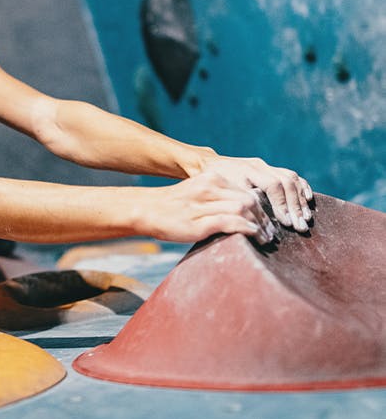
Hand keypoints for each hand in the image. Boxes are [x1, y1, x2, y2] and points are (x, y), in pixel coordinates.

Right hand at [147, 170, 291, 244]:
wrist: (145, 210)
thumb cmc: (173, 207)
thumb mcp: (198, 194)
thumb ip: (219, 198)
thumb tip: (246, 211)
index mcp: (211, 180)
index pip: (247, 191)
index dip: (264, 207)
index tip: (270, 221)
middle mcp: (209, 188)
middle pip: (249, 199)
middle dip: (266, 217)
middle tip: (272, 232)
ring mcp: (203, 204)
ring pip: (243, 209)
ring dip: (260, 225)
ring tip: (265, 238)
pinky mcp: (199, 222)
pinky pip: (230, 222)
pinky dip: (247, 229)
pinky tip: (254, 235)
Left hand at [199, 156, 313, 230]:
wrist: (208, 165)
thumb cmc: (212, 184)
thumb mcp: (222, 193)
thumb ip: (240, 202)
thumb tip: (256, 219)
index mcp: (247, 170)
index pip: (273, 185)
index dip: (282, 204)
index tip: (287, 222)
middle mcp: (259, 165)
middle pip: (286, 182)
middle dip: (295, 205)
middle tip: (301, 225)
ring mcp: (266, 165)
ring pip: (291, 178)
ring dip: (300, 198)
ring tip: (306, 217)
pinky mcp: (270, 168)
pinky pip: (291, 175)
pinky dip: (302, 187)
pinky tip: (308, 199)